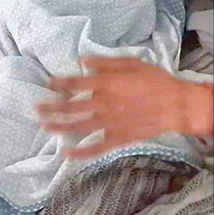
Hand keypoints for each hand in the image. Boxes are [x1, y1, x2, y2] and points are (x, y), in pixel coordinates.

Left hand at [35, 56, 213, 159]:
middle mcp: (103, 104)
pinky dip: (80, 152)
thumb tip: (84, 61)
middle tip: (37, 108)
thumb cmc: (155, 80)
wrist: (175, 105)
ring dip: (59, 126)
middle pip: (71, 107)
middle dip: (52, 107)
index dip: (59, 84)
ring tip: (45, 126)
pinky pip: (96, 147)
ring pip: (78, 126)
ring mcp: (109, 123)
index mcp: (106, 84)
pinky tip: (67, 153)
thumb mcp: (131, 63)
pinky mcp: (118, 138)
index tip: (48, 84)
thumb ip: (105, 63)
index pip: (75, 84)